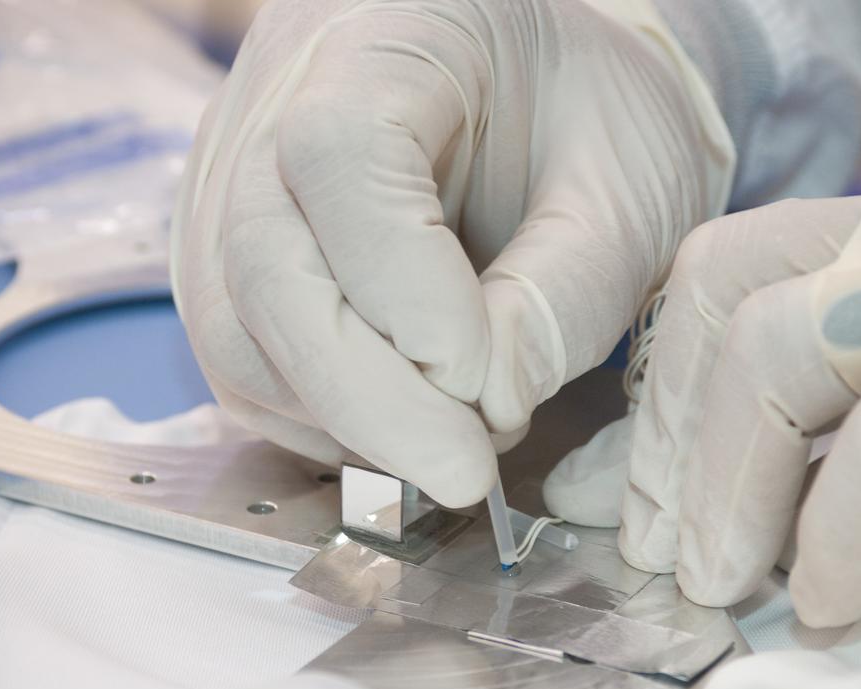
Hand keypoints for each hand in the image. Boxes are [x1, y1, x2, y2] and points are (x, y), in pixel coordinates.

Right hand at [170, 0, 732, 506]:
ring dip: (347, 416)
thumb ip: (565, 295)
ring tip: (452, 442)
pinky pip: (247, 362)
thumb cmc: (592, 119)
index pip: (339, 157)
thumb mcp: (626, 189)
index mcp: (385, 34)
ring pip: (238, 330)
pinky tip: (404, 422)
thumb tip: (484, 409)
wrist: (546, 94)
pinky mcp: (233, 256)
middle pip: (261, 262)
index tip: (485, 381)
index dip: (404, 290)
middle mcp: (277, 100)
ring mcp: (236, 181)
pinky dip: (326, 417)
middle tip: (462, 473)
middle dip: (365, 396)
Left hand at [551, 133, 860, 625]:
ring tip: (723, 581)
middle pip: (723, 290)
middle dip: (670, 433)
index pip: (736, 262)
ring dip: (722, 487)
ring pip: (774, 352)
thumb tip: (733, 509)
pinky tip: (834, 595)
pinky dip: (836, 540)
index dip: (668, 378)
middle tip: (667, 544)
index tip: (654, 479)